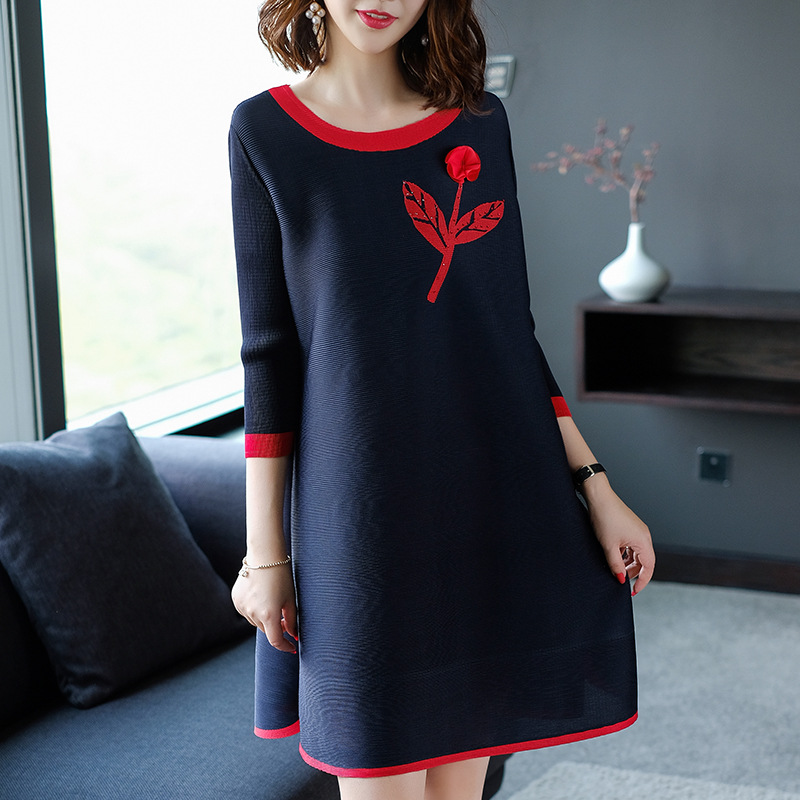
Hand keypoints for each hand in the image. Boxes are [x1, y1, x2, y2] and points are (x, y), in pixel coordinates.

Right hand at [231, 564, 297, 652]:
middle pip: (266, 630)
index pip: (275, 641)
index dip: (285, 646)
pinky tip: (261, 595)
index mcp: (269, 614)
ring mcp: (242, 607)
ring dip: (264, 618)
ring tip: (272, 601)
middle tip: (284, 619)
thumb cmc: (281, 576)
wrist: (264, 556)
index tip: (292, 647)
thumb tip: (293, 636)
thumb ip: (291, 621)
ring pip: (255, 621)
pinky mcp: (236, 600)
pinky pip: (247, 611)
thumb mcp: (290, 599)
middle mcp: (253, 613)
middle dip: (275, 628)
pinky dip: (254, 609)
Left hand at [583, 476, 654, 595]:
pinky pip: (632, 546)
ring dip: (628, 564)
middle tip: (621, 581)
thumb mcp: (609, 546)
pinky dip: (625, 554)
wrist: (599, 497)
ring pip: (637, 554)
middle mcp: (644, 536)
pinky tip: (615, 557)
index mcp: (643, 541)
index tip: (634, 591)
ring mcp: (638, 531)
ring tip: (616, 570)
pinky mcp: (630, 527)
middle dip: (634, 573)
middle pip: (644, 561)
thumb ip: (616, 565)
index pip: (648, 567)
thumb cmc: (605, 518)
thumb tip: (621, 579)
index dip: (642, 582)